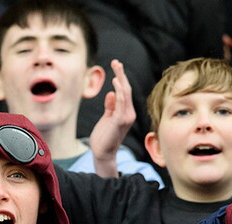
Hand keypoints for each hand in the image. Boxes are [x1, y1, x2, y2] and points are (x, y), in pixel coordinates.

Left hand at [90, 60, 134, 177]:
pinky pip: (122, 102)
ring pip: (125, 93)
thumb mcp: (107, 118)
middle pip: (127, 90)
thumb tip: (111, 93)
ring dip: (120, 79)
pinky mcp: (121, 120)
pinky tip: (116, 82)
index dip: (121, 78)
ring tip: (116, 66)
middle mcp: (129, 113)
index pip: (125, 92)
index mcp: (126, 112)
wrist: (102, 152)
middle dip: (121, 74)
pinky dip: (120, 91)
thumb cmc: (103, 137)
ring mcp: (127, 117)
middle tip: (116, 61)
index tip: (116, 66)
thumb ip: (110, 106)